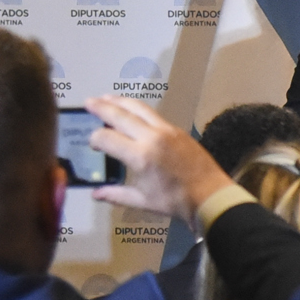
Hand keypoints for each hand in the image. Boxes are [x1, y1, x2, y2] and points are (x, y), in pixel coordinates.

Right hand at [82, 96, 232, 224]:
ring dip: (120, 101)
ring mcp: (166, 131)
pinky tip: (131, 110)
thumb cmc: (177, 202)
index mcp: (140, 156)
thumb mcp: (143, 201)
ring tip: (106, 97)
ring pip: (139, 108)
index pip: (107, 138)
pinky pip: (153, 114)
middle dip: (102, 107)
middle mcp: (152, 138)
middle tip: (88, 102)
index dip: (95, 139)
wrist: (211, 196)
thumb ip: (116, 194)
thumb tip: (95, 194)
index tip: (92, 144)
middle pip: (120, 115)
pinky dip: (138, 109)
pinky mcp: (177, 130)